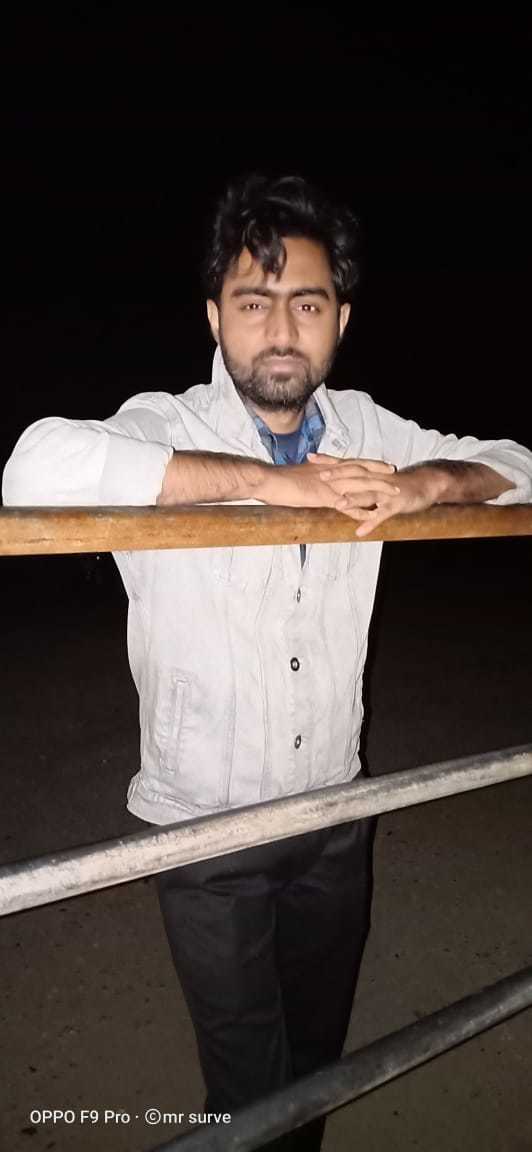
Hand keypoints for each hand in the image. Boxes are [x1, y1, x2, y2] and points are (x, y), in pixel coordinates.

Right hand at [262, 453, 398, 512]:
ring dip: (378, 488)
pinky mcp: (324, 498)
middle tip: (394, 472)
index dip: (368, 463)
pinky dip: (360, 510)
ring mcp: (329, 485)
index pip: (352, 462)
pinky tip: (371, 516)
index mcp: (325, 466)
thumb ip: (310, 476)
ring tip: (393, 493)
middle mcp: (331, 473)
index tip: (382, 464)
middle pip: (361, 469)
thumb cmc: (277, 480)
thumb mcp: (298, 475)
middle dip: (379, 471)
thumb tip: (313, 477)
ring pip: (360, 485)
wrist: (268, 481)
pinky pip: (347, 504)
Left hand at [311, 456, 443, 535]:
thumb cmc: (398, 483)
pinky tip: (360, 532)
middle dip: (338, 476)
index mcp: (369, 472)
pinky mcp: (396, 504)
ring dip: (353, 499)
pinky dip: (371, 522)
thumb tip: (339, 483)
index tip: (310, 457)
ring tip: (337, 504)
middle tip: (319, 477)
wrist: (426, 484)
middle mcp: (375, 479)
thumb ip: (359, 480)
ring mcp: (385, 492)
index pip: (346, 463)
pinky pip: (382, 514)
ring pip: (368, 494)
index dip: (329, 461)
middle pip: (355, 475)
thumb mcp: (377, 479)